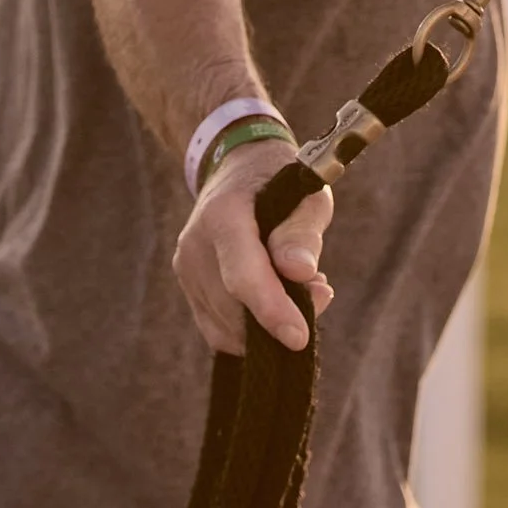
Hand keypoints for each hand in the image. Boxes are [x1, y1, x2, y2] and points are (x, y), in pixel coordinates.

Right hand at [172, 137, 334, 355]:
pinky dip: (251, 329)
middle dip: (279, 317)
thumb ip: (302, 231)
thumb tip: (300, 272)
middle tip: (321, 291)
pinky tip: (277, 299)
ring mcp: (186, 269)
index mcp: (223, 214)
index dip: (271, 309)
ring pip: (226, 327)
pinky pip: (219, 330)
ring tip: (301, 288)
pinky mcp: (189, 288)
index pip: (242, 274)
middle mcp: (195, 244)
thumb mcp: (306, 193)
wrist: (239, 169)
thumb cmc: (280, 180)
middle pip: (234, 307)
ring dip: (267, 325)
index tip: (299, 338)